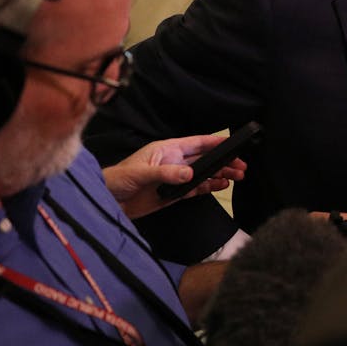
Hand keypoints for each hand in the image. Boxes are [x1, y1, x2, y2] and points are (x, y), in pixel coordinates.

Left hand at [103, 134, 246, 219]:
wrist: (107, 203)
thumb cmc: (117, 180)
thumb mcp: (140, 173)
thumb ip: (165, 172)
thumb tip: (190, 173)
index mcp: (167, 150)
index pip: (196, 143)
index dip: (214, 142)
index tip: (231, 143)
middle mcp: (174, 162)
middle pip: (205, 159)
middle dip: (223, 162)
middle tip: (240, 166)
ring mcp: (175, 178)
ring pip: (204, 174)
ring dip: (220, 175)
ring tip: (236, 177)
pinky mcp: (174, 194)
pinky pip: (196, 189)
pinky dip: (209, 187)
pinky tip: (220, 186)